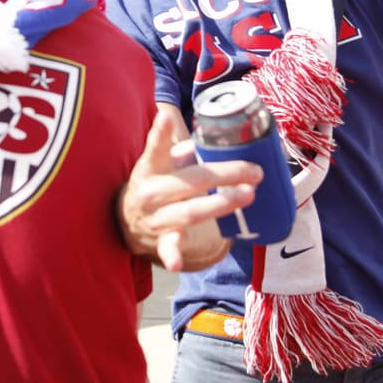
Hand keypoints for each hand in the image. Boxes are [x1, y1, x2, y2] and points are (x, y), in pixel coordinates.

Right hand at [117, 107, 259, 272]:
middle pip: (191, 181)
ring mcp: (156, 217)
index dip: (160, 133)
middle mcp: (151, 192)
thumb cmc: (156, 183)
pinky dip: (172, 256)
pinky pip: (167, 248)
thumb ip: (187, 150)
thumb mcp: (162, 163)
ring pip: (190, 212)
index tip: (165, 118)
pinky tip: (177, 264)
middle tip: (255, 171)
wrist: (127, 219)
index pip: (156, 148)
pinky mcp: (161, 240)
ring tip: (248, 195)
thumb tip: (221, 139)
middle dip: (225, 175)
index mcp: (150, 168)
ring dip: (221, 205)